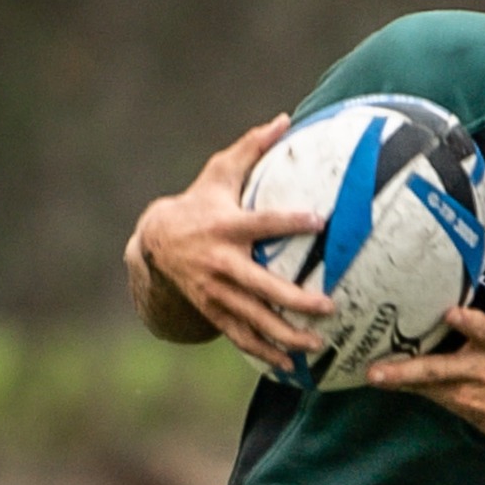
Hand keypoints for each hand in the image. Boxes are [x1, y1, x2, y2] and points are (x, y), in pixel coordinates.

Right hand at [131, 116, 333, 367]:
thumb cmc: (199, 203)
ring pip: (254, 319)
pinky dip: (264, 353)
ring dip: (286, 335)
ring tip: (317, 345)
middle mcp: (221, 263)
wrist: (155, 243)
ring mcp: (215, 292)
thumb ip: (252, 148)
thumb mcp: (219, 172)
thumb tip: (286, 118)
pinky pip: (241, 337)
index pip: (263, 223)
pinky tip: (290, 366)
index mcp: (226, 226)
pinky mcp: (213, 312)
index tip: (319, 220)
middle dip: (295, 299)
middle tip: (328, 307)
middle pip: (262, 285)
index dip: (290, 221)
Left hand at [365, 271, 484, 459]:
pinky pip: (429, 394)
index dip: (469, 325)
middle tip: (379, 370)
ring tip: (371, 376)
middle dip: (410, 370)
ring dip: (400, 380)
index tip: (451, 315)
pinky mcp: (460, 405)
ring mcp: (468, 392)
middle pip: (441, 369)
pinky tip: (382, 380)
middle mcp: (482, 371)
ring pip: (428, 385)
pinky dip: (407, 387)